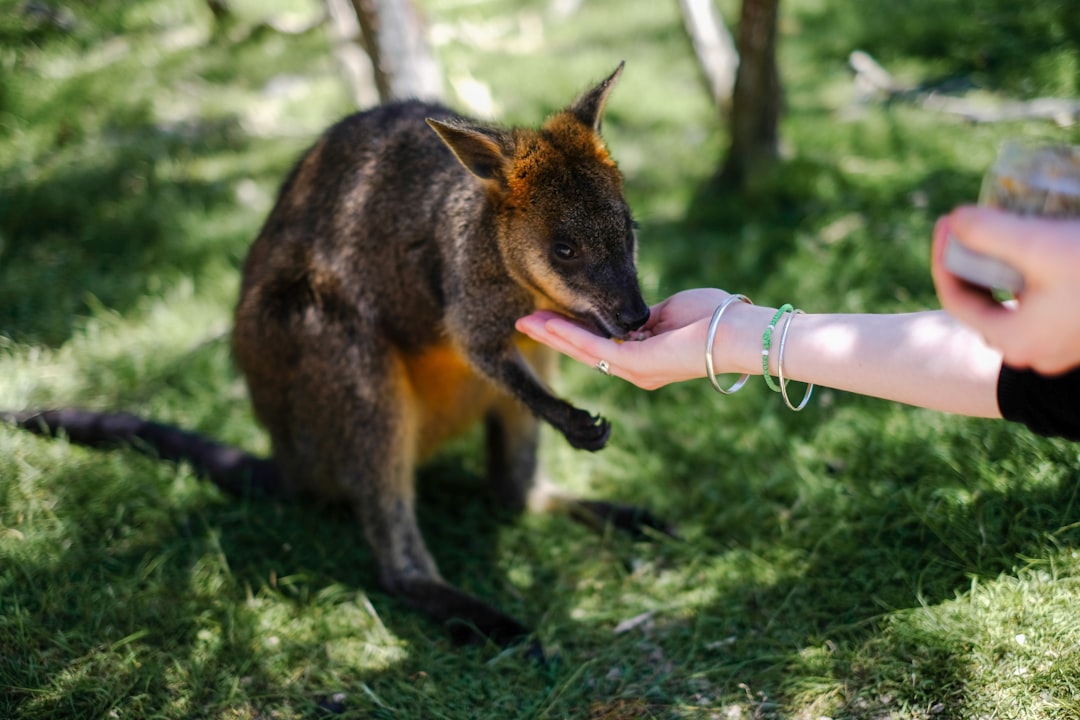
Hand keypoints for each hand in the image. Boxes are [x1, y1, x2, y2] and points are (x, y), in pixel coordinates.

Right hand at [516, 289, 763, 389]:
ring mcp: (636, 370)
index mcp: (644, 357)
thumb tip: (637, 314)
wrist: (739, 331)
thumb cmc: (716, 316)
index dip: (570, 329)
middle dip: (552, 334)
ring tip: (526, 323)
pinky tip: (550, 323)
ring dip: (553, 335)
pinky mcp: (638, 365)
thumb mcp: (671, 311)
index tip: (546, 315)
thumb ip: (648, 315)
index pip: (599, 343)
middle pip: (584, 350)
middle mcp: (636, 369)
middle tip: (522, 323)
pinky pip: (596, 349)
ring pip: (584, 351)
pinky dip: (571, 335)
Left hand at [932, 205, 1079, 373]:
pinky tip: (1041, 244)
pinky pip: (1044, 302)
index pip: (956, 298)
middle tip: (972, 224)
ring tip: (1005, 229)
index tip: (949, 219)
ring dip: (1005, 266)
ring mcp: (1061, 345)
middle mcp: (1035, 352)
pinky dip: (1033, 274)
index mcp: (1014, 341)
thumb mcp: (1039, 245)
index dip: (944, 256)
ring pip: (1015, 301)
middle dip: (974, 261)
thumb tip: (954, 220)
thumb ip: (988, 233)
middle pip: (984, 301)